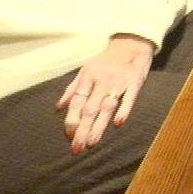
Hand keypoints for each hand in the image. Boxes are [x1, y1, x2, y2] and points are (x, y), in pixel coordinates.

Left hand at [57, 36, 155, 153]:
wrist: (131, 44)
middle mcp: (101, 80)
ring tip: (92, 143)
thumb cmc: (105, 61)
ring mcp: (119, 82)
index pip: (76, 102)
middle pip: (90, 109)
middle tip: (76, 148)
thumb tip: (57, 108)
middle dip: (82, 130)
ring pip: (107, 107)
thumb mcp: (85, 70)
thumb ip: (71, 89)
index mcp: (87, 77)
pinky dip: (124, 110)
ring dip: (99, 126)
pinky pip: (129, 98)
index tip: (68, 136)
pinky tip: (118, 123)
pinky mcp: (135, 82)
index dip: (71, 120)